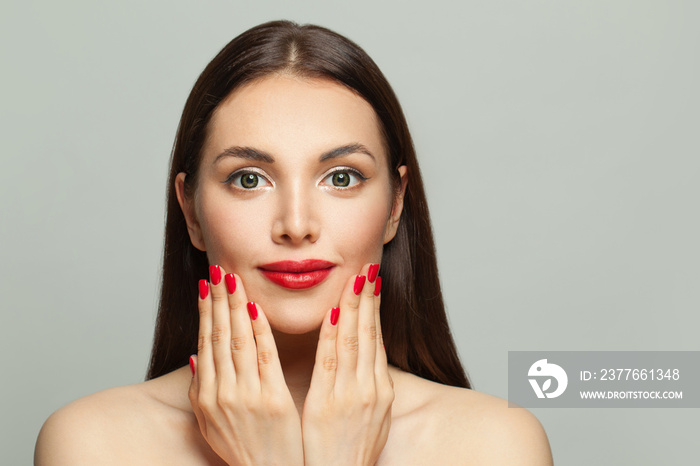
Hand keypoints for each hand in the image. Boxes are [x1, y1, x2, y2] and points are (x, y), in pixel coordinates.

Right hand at [189, 265, 303, 465]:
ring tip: (233, 279)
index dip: (206, 311)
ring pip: (239, 341)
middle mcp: (221, 393)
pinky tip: (257, 308)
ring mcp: (246, 397)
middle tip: (218, 270)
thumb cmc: (243, 449)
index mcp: (206, 397)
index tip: (207, 285)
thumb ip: (200, 391)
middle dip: (219, 300)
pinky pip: (265, 358)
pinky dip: (260, 331)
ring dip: (236, 307)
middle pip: (220, 336)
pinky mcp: (273, 401)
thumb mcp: (211, 424)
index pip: (206, 342)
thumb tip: (195, 357)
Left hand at [301, 263, 393, 465]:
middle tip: (367, 268)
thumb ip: (370, 388)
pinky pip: (329, 361)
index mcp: (379, 390)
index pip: (376, 340)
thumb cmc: (352, 452)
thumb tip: (370, 361)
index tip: (371, 285)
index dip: (374, 309)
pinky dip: (331, 334)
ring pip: (352, 340)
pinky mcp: (328, 403)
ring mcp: (351, 395)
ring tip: (354, 277)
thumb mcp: (373, 419)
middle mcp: (369, 388)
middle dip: (368, 298)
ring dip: (353, 306)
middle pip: (369, 333)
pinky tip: (332, 313)